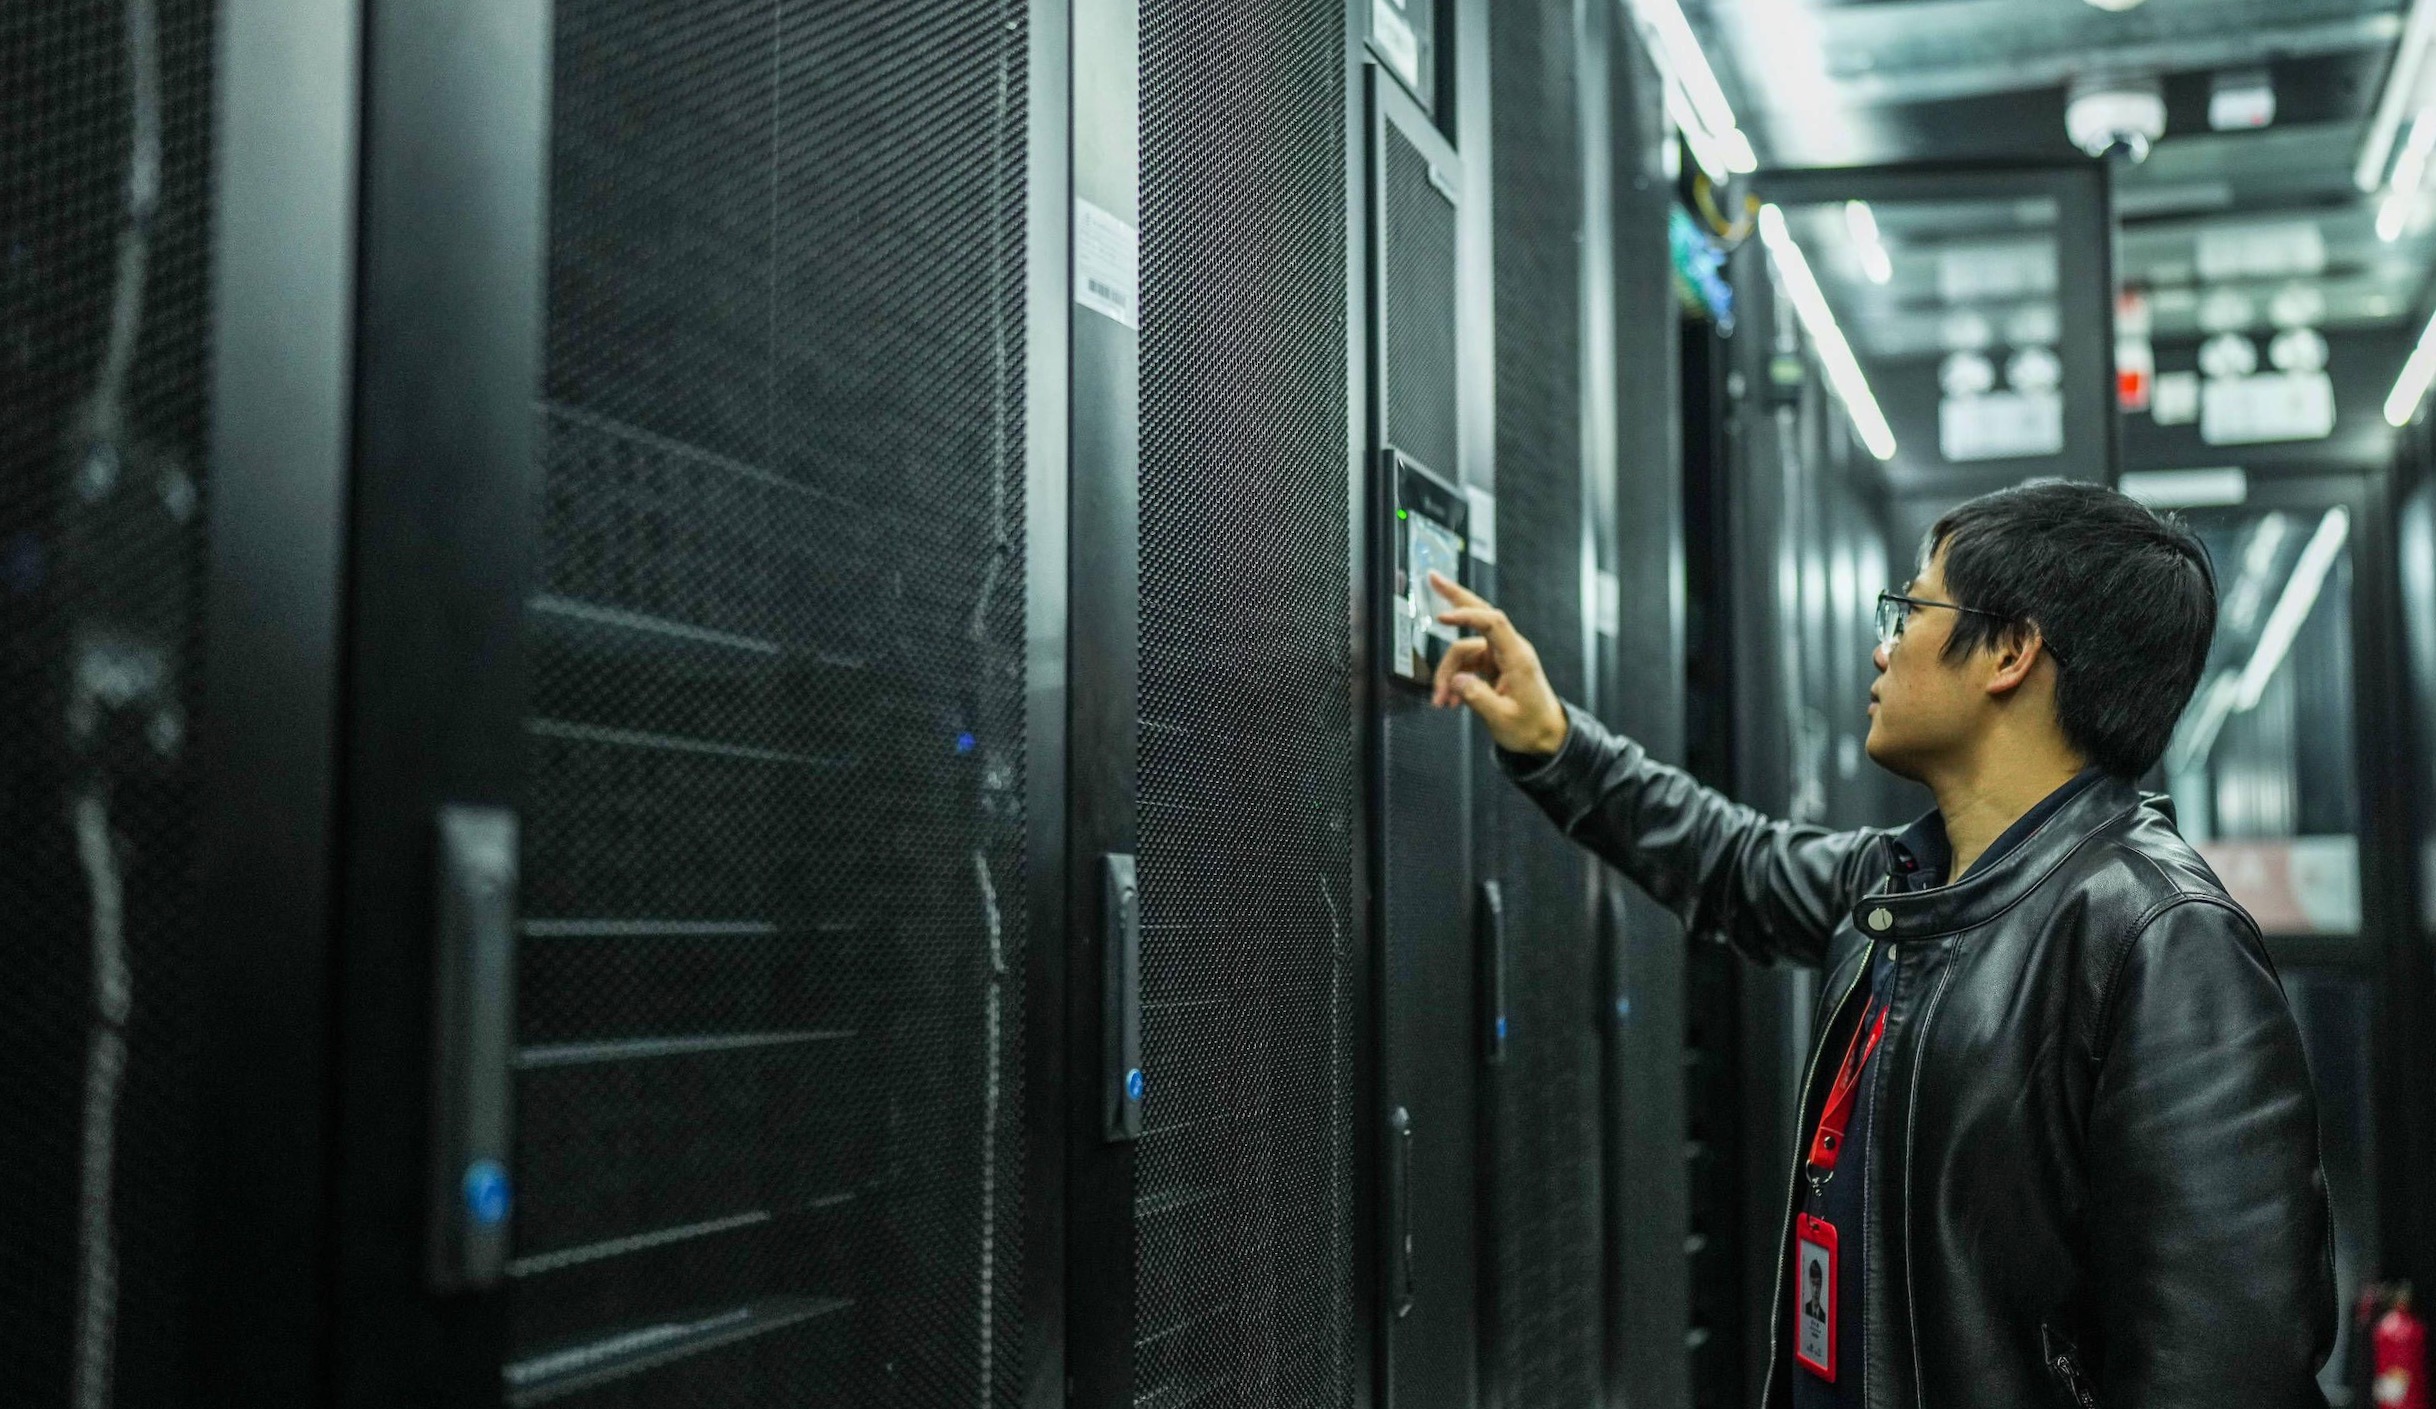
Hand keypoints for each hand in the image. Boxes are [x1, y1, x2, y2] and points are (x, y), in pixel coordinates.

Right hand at [1427, 571, 1567, 755]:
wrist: (1545, 737)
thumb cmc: (1531, 728)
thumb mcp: (1502, 718)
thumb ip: (1477, 698)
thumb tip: (1456, 681)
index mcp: (1517, 657)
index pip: (1491, 623)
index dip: (1466, 616)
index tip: (1442, 619)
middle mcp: (1509, 651)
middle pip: (1480, 614)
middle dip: (1455, 598)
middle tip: (1433, 579)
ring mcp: (1500, 657)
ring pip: (1463, 651)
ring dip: (1447, 675)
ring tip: (1441, 701)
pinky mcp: (1493, 667)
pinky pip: (1466, 665)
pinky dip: (1454, 680)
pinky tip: (1449, 700)